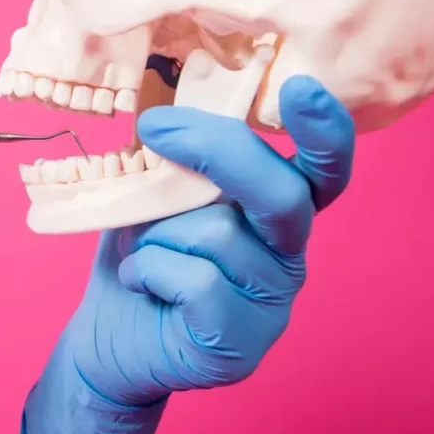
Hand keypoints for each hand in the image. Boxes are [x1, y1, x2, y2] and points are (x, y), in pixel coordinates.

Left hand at [21, 75, 355, 433]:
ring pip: (219, 234)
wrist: (109, 335)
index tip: (299, 88)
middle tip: (155, 129)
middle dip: (219, 152)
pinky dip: (149, 270)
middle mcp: (287, 255)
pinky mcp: (241, 345)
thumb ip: (180, 165)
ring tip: (142, 252)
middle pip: (282, 194)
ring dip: (157, 232)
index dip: (324, 132)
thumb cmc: (140, 254)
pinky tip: (140, 282)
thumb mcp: (154, 196)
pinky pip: (196, 281)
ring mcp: (270, 306)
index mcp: (275, 212)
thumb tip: (168, 121)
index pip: (322, 172)